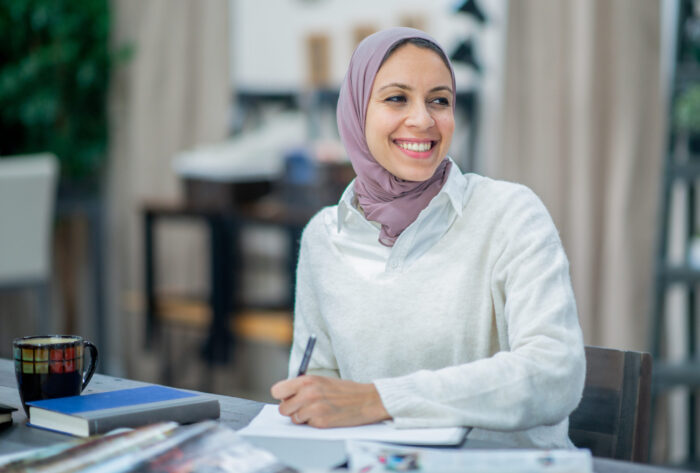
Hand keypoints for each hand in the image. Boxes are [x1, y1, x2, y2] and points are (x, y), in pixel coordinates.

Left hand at [270, 375, 390, 427]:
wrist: (367, 400)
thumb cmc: (345, 390)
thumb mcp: (322, 381)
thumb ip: (303, 386)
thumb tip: (285, 395)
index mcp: (307, 380)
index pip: (277, 390)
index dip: (283, 396)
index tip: (289, 397)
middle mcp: (308, 394)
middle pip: (282, 409)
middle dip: (291, 409)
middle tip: (304, 407)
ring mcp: (314, 409)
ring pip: (294, 419)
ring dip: (303, 417)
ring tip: (318, 410)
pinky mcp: (321, 423)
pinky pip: (307, 426)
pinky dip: (314, 423)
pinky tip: (326, 416)